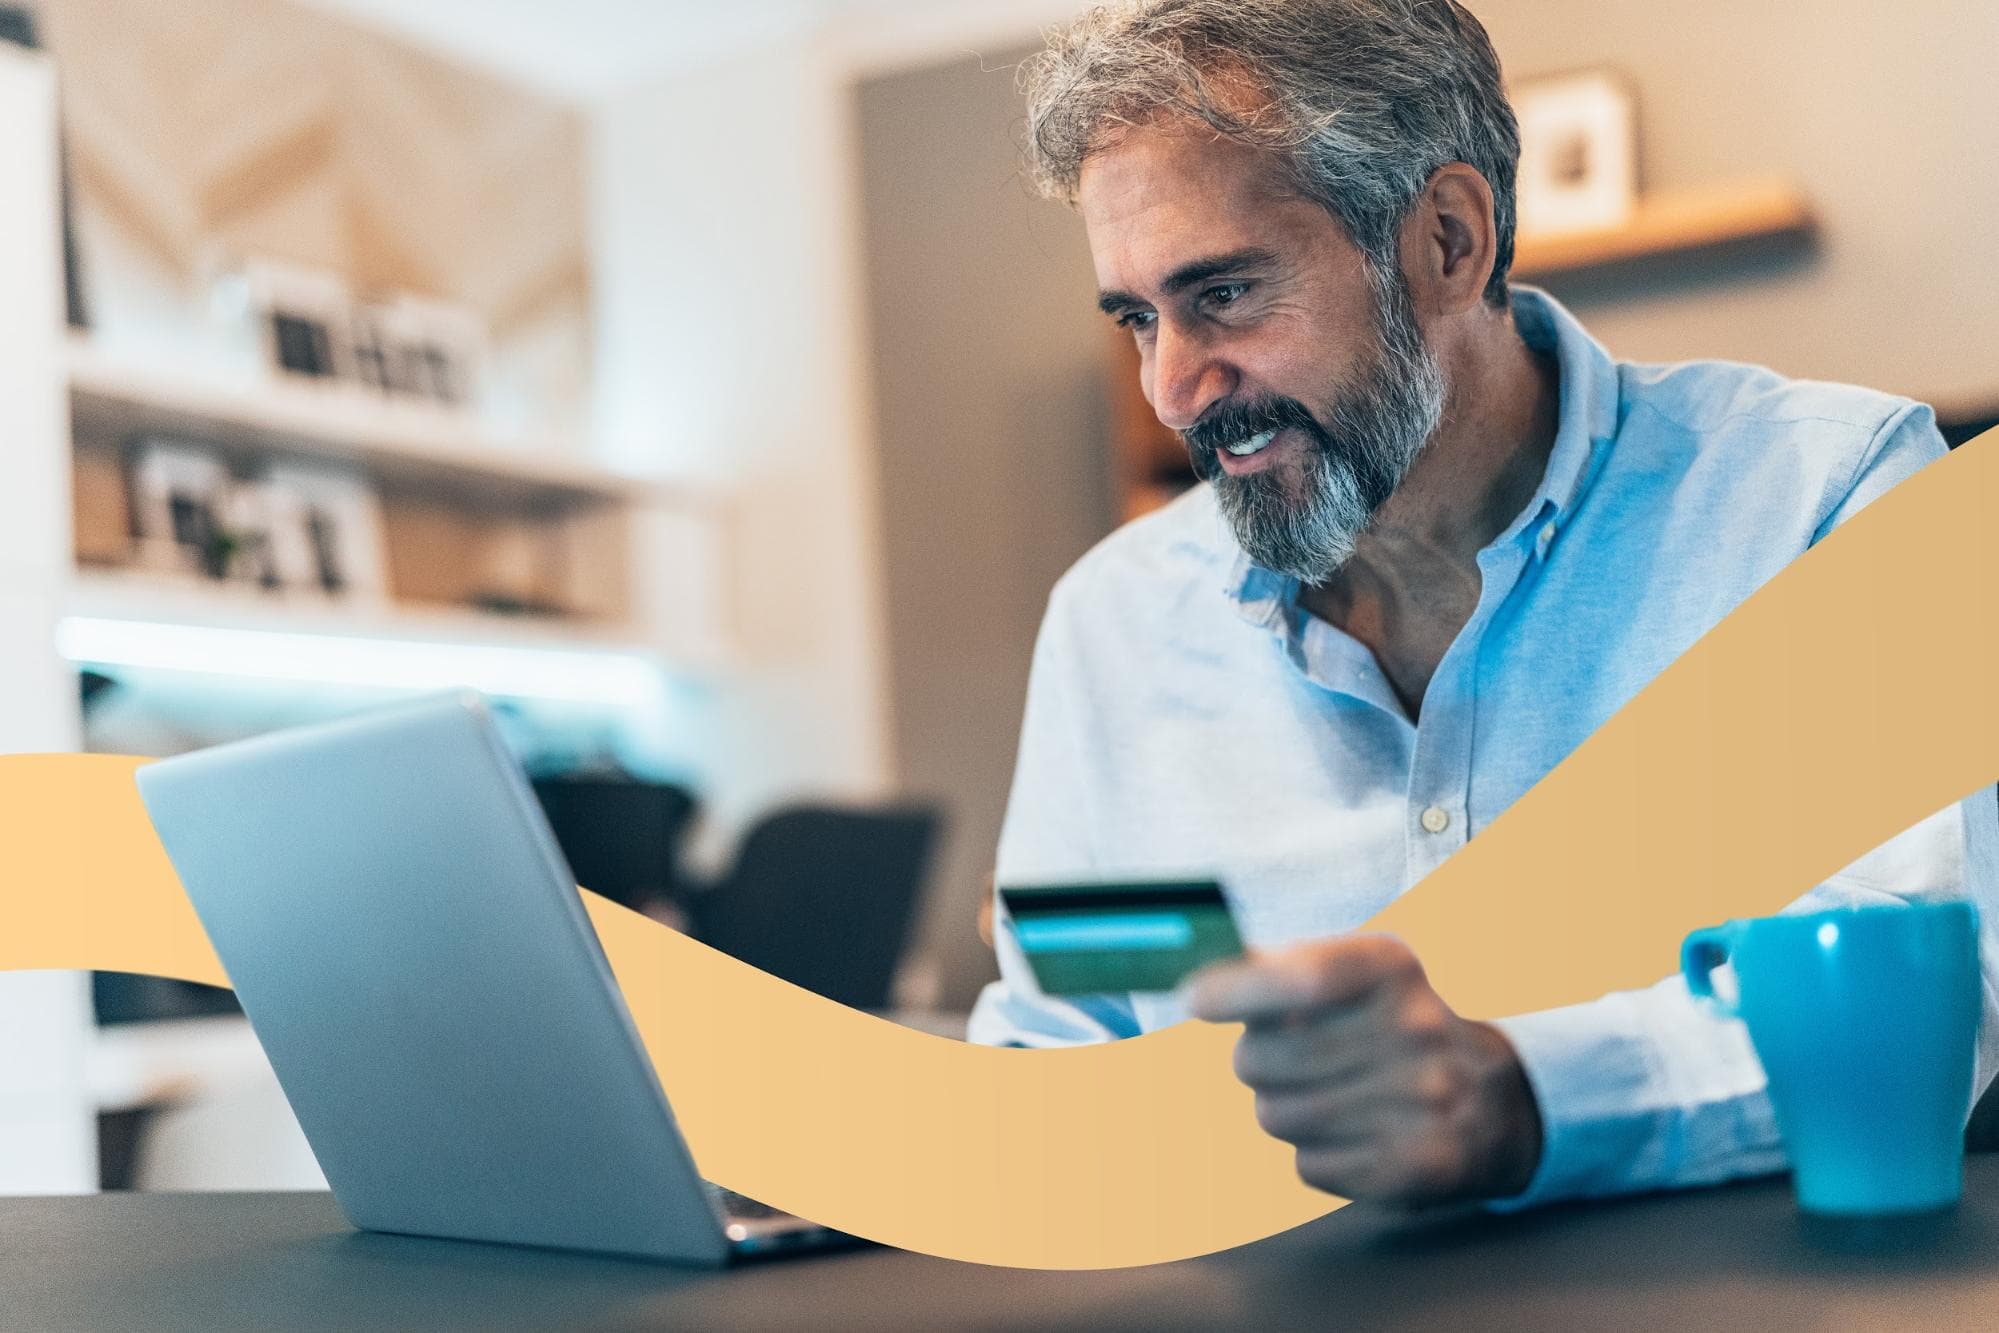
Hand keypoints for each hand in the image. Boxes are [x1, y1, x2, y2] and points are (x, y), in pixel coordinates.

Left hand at [1187, 933, 1542, 1207]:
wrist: (1496, 1103)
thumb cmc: (1394, 1028)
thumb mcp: (1359, 976)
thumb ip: (1282, 971)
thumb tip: (1200, 989)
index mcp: (1391, 967)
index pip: (1299, 978)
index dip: (1234, 991)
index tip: (1195, 1001)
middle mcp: (1414, 1029)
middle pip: (1262, 1058)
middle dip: (1254, 1062)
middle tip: (1276, 1060)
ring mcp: (1422, 1101)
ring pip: (1276, 1116)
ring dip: (1280, 1109)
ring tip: (1322, 1097)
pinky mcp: (1418, 1167)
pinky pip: (1308, 1166)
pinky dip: (1315, 1155)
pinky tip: (1353, 1134)